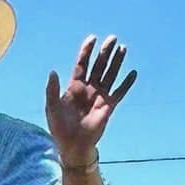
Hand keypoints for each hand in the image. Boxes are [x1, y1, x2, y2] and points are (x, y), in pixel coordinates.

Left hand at [46, 35, 136, 166]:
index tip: (92, 38)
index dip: (86, 51)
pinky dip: (126, 83)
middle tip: (112, 38)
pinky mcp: (109, 106)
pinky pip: (120, 92)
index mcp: (74, 87)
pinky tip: (133, 73)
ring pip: (110, 75)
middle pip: (98, 66)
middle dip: (105, 52)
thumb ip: (52, 90)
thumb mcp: (52, 108)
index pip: (81, 64)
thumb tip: (53, 71)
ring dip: (117, 62)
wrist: (73, 146)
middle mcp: (89, 89)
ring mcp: (100, 97)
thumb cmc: (60, 128)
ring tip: (123, 48)